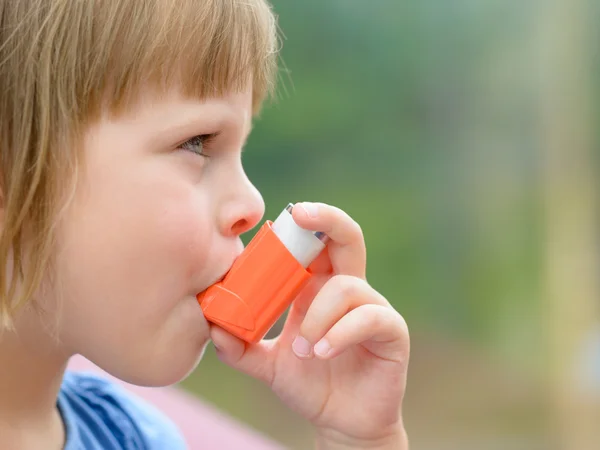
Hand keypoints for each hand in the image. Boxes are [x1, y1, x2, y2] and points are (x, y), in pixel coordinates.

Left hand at [210, 202, 409, 447]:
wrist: (340, 422)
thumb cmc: (308, 385)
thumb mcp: (267, 365)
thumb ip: (240, 347)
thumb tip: (212, 325)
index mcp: (317, 289)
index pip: (312, 245)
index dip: (297, 227)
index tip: (271, 221)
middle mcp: (346, 290)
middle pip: (345, 237)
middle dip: (325, 218)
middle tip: (299, 214)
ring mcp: (372, 307)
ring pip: (347, 285)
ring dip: (319, 315)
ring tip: (304, 351)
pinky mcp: (391, 331)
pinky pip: (370, 317)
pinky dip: (341, 333)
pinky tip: (323, 353)